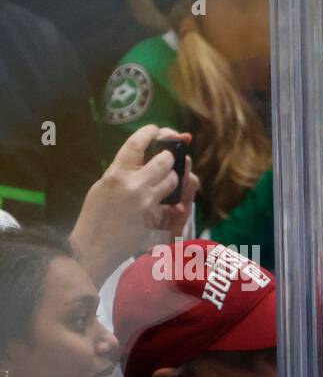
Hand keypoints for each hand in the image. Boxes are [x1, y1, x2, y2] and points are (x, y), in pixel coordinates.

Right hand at [70, 125, 199, 283]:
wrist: (94, 246)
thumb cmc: (94, 216)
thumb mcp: (102, 187)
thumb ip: (121, 172)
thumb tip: (140, 160)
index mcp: (116, 173)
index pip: (136, 144)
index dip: (150, 132)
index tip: (159, 129)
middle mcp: (134, 185)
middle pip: (164, 160)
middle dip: (169, 158)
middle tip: (169, 158)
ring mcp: (148, 202)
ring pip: (173, 180)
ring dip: (173, 179)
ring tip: (166, 183)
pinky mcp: (157, 218)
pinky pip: (171, 203)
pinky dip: (171, 203)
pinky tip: (166, 207)